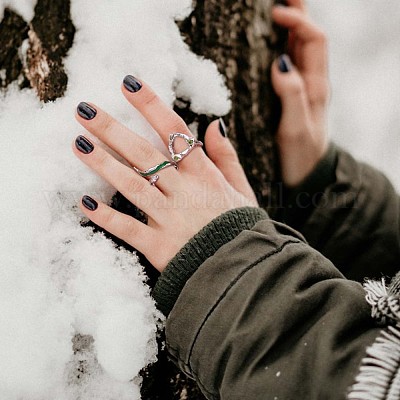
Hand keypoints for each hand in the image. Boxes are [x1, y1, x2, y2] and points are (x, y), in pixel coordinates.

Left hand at [73, 77, 256, 271]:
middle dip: (114, 129)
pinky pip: (129, 230)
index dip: (151, 105)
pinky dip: (106, 217)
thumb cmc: (240, 227)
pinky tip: (84, 203)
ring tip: (78, 143)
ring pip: (133, 186)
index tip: (128, 83)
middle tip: (84, 109)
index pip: (176, 132)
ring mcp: (170, 219)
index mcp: (204, 175)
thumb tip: (215, 125)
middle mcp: (184, 191)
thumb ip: (227, 157)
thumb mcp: (241, 189)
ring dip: (104, 164)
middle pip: (145, 154)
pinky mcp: (160, 246)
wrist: (242, 269)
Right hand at [271, 0, 329, 186]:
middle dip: (297, 11)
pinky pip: (287, 63)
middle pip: (308, 36)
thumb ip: (292, 96)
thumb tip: (280, 63)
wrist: (306, 174)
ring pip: (298, 47)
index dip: (298, 21)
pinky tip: (267, 41)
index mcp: (316, 85)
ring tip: (272, 8)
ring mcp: (301, 87)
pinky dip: (279, 45)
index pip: (313, 39)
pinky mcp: (290, 96)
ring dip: (289, 25)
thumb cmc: (301, 155)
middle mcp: (311, 81)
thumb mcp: (296, 128)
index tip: (274, 13)